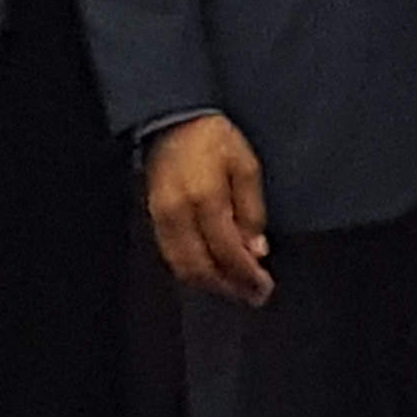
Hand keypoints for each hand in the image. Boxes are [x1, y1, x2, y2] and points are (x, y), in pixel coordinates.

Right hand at [144, 114, 276, 306]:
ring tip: (235, 289)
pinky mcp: (152, 218)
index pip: (227, 251)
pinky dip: (193, 270)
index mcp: (205, 199)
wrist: (172, 120)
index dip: (246, 275)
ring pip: (182, 267)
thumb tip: (256, 252)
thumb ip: (252, 211)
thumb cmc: (216, 140)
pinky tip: (212, 272)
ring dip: (210, 283)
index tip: (264, 287)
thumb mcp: (247, 167)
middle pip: (200, 267)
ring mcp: (160, 218)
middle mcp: (178, 213)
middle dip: (228, 287)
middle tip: (252, 296)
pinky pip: (171, 255)